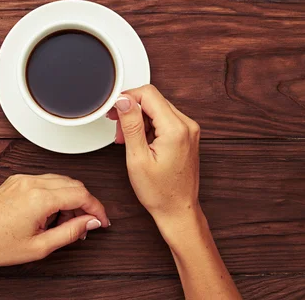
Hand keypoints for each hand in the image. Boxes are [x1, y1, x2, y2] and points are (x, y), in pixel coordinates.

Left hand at [0, 174, 108, 276]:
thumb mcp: (40, 247)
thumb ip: (71, 232)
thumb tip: (90, 222)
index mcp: (39, 198)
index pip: (81, 195)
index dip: (96, 208)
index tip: (101, 221)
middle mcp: (31, 182)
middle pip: (73, 184)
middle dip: (84, 204)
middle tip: (84, 225)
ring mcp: (22, 179)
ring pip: (60, 180)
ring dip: (69, 198)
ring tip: (62, 224)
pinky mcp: (16, 180)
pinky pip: (45, 181)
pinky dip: (54, 194)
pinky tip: (49, 214)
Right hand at [108, 84, 199, 221]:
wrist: (178, 210)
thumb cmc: (160, 192)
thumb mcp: (137, 158)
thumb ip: (130, 124)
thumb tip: (124, 100)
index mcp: (176, 129)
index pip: (148, 94)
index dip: (127, 98)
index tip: (114, 111)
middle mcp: (187, 125)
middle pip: (153, 99)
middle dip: (131, 110)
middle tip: (118, 129)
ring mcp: (189, 130)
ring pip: (158, 108)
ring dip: (139, 119)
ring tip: (128, 139)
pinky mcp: (187, 135)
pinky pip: (165, 119)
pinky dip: (149, 126)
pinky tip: (140, 141)